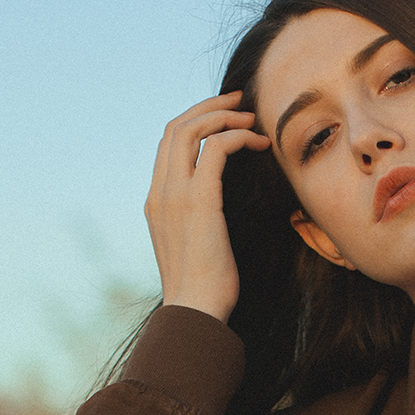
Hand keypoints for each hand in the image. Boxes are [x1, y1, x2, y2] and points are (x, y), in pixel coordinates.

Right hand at [144, 92, 270, 322]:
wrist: (195, 313)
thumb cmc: (204, 293)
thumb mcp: (196, 251)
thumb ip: (199, 225)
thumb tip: (220, 220)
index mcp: (155, 202)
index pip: (168, 145)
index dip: (195, 123)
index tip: (224, 118)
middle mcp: (159, 192)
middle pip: (175, 127)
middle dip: (209, 106)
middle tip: (240, 101)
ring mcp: (174, 194)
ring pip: (191, 129)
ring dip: (224, 116)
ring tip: (253, 119)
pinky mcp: (198, 200)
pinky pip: (216, 148)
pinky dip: (237, 136)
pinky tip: (258, 144)